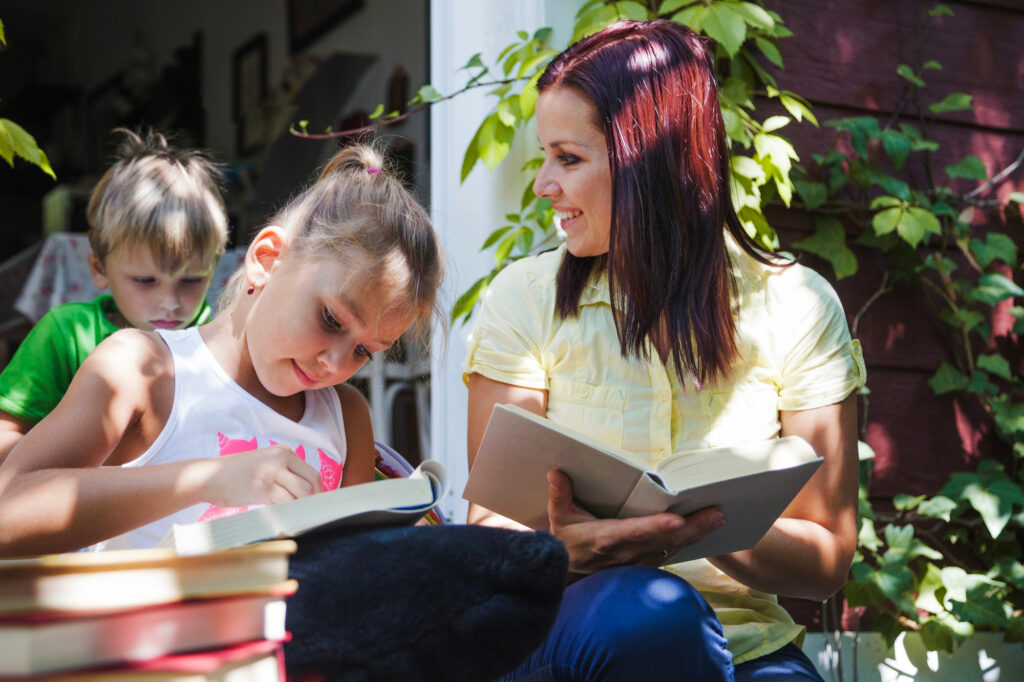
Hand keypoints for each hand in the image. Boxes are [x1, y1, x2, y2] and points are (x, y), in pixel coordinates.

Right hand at [193, 444, 323, 507]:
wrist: (209, 477)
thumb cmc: (236, 476)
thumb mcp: (265, 466)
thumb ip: (284, 475)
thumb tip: (306, 496)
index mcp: (284, 451)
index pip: (312, 473)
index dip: (318, 491)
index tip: (318, 505)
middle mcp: (282, 457)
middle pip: (312, 481)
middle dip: (315, 499)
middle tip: (313, 513)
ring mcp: (273, 471)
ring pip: (302, 492)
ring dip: (304, 506)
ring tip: (300, 516)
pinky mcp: (264, 486)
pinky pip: (287, 501)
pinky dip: (291, 511)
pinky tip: (288, 517)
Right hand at [546, 469, 724, 573]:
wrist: (568, 576)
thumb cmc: (567, 542)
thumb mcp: (558, 518)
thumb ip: (559, 495)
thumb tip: (556, 471)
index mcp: (606, 538)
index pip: (634, 532)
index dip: (656, 527)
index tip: (676, 520)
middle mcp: (626, 553)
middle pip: (663, 541)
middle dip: (691, 528)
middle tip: (716, 514)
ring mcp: (638, 561)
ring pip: (671, 548)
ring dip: (696, 535)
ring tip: (718, 518)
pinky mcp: (644, 564)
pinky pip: (670, 552)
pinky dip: (689, 542)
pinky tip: (706, 530)